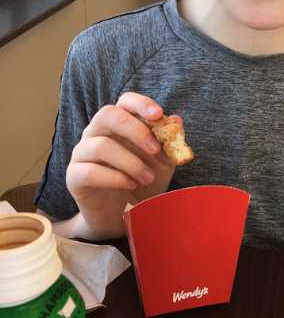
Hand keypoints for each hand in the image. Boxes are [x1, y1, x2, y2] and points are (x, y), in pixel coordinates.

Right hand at [66, 92, 178, 238]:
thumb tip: (176, 120)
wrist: (123, 216)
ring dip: (130, 162)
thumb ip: (168, 142)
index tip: (159, 115)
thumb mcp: (162, 163)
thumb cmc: (142, 182)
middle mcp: (96, 133)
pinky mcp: (74, 176)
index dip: (140, 104)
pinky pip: (90, 171)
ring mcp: (81, 153)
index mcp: (118, 124)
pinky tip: (130, 185)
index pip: (124, 101)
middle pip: (107, 114)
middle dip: (135, 130)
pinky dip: (115, 178)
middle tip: (155, 149)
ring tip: (147, 177)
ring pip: (100, 145)